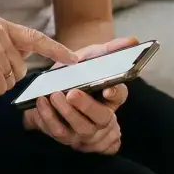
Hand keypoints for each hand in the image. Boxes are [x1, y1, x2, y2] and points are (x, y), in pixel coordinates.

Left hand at [22, 37, 136, 152]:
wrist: (55, 85)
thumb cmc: (79, 72)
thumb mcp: (93, 57)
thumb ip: (110, 49)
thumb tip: (132, 40)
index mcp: (110, 95)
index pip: (119, 96)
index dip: (115, 93)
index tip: (108, 88)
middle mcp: (100, 116)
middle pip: (101, 117)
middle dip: (86, 106)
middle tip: (72, 93)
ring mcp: (83, 128)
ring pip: (79, 126)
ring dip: (66, 112)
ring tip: (53, 95)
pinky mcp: (64, 134)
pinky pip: (57, 130)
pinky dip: (48, 117)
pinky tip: (40, 103)